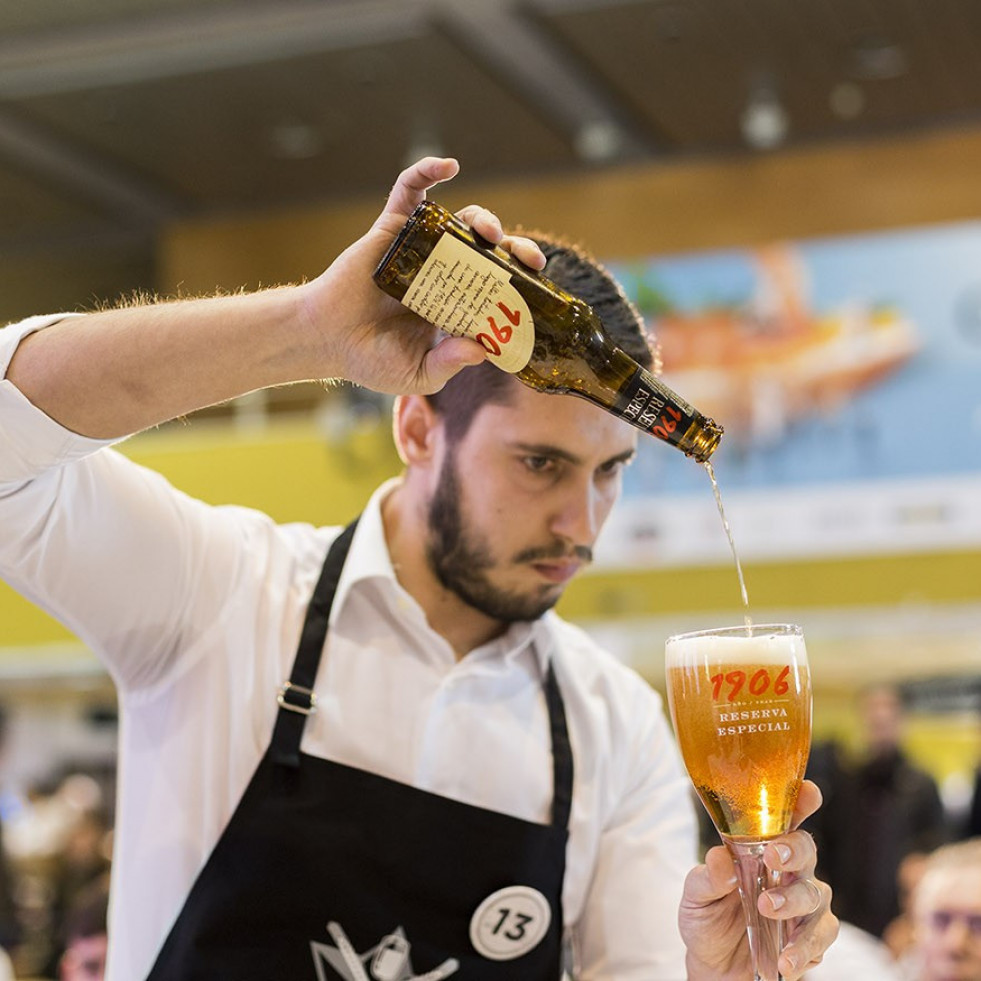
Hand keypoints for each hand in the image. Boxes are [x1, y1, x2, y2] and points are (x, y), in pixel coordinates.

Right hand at [299, 156, 545, 394]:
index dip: (522, 281)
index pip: (499, 286)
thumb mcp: (418, 374)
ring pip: (461, 222)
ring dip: (482, 218)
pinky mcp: (393, 229)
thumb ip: (449, 364)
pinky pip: (410, 192)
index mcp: (458, 304)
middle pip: (490, 251)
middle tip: (528, 258)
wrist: (328, 341)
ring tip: (487, 230)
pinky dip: (427, 173)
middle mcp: (445, 272)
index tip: (538, 284)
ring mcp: (421, 249)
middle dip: (515, 247)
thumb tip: (481, 350)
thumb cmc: (373, 361)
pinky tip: (447, 166)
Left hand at [679, 781, 838, 979]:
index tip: (808, 792)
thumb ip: (708, 878)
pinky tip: (785, 960)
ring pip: (815, 895)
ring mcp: (805, 904)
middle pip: (805, 850)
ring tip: (768, 910)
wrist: (714, 965)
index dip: (802, 801)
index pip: (787, 818)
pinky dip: (803, 949)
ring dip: (793, 903)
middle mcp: (790, 871)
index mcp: (762, 848)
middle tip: (772, 858)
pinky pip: (820, 939)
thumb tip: (719, 858)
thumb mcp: (696, 895)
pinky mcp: (812, 939)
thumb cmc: (707, 916)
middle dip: (793, 852)